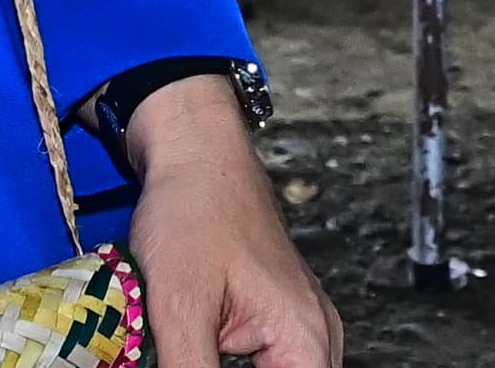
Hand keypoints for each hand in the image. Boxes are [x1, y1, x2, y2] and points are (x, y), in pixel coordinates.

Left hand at [124, 76, 339, 367]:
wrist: (193, 149)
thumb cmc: (192, 211)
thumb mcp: (179, 308)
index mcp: (305, 339)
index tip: (198, 361)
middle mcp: (315, 336)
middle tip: (180, 354)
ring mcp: (299, 326)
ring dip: (220, 365)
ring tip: (180, 347)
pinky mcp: (275, 319)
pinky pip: (268, 365)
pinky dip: (224, 363)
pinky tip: (188, 350)